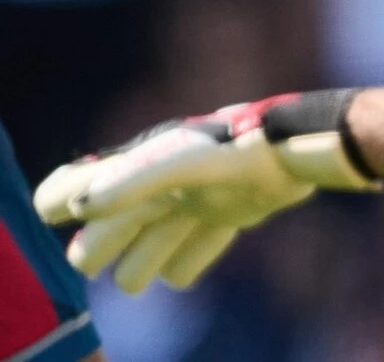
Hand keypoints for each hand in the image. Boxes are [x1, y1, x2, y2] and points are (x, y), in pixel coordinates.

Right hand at [34, 90, 379, 292]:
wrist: (294, 152)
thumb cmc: (233, 150)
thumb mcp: (177, 163)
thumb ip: (129, 182)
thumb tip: (79, 206)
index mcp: (135, 166)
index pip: (73, 187)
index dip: (61, 204)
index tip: (65, 216)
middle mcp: (156, 186)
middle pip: (106, 232)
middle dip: (99, 247)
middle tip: (103, 255)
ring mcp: (189, 204)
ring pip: (146, 251)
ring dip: (144, 261)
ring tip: (153, 262)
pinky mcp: (223, 217)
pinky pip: (191, 258)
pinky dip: (190, 260)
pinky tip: (195, 254)